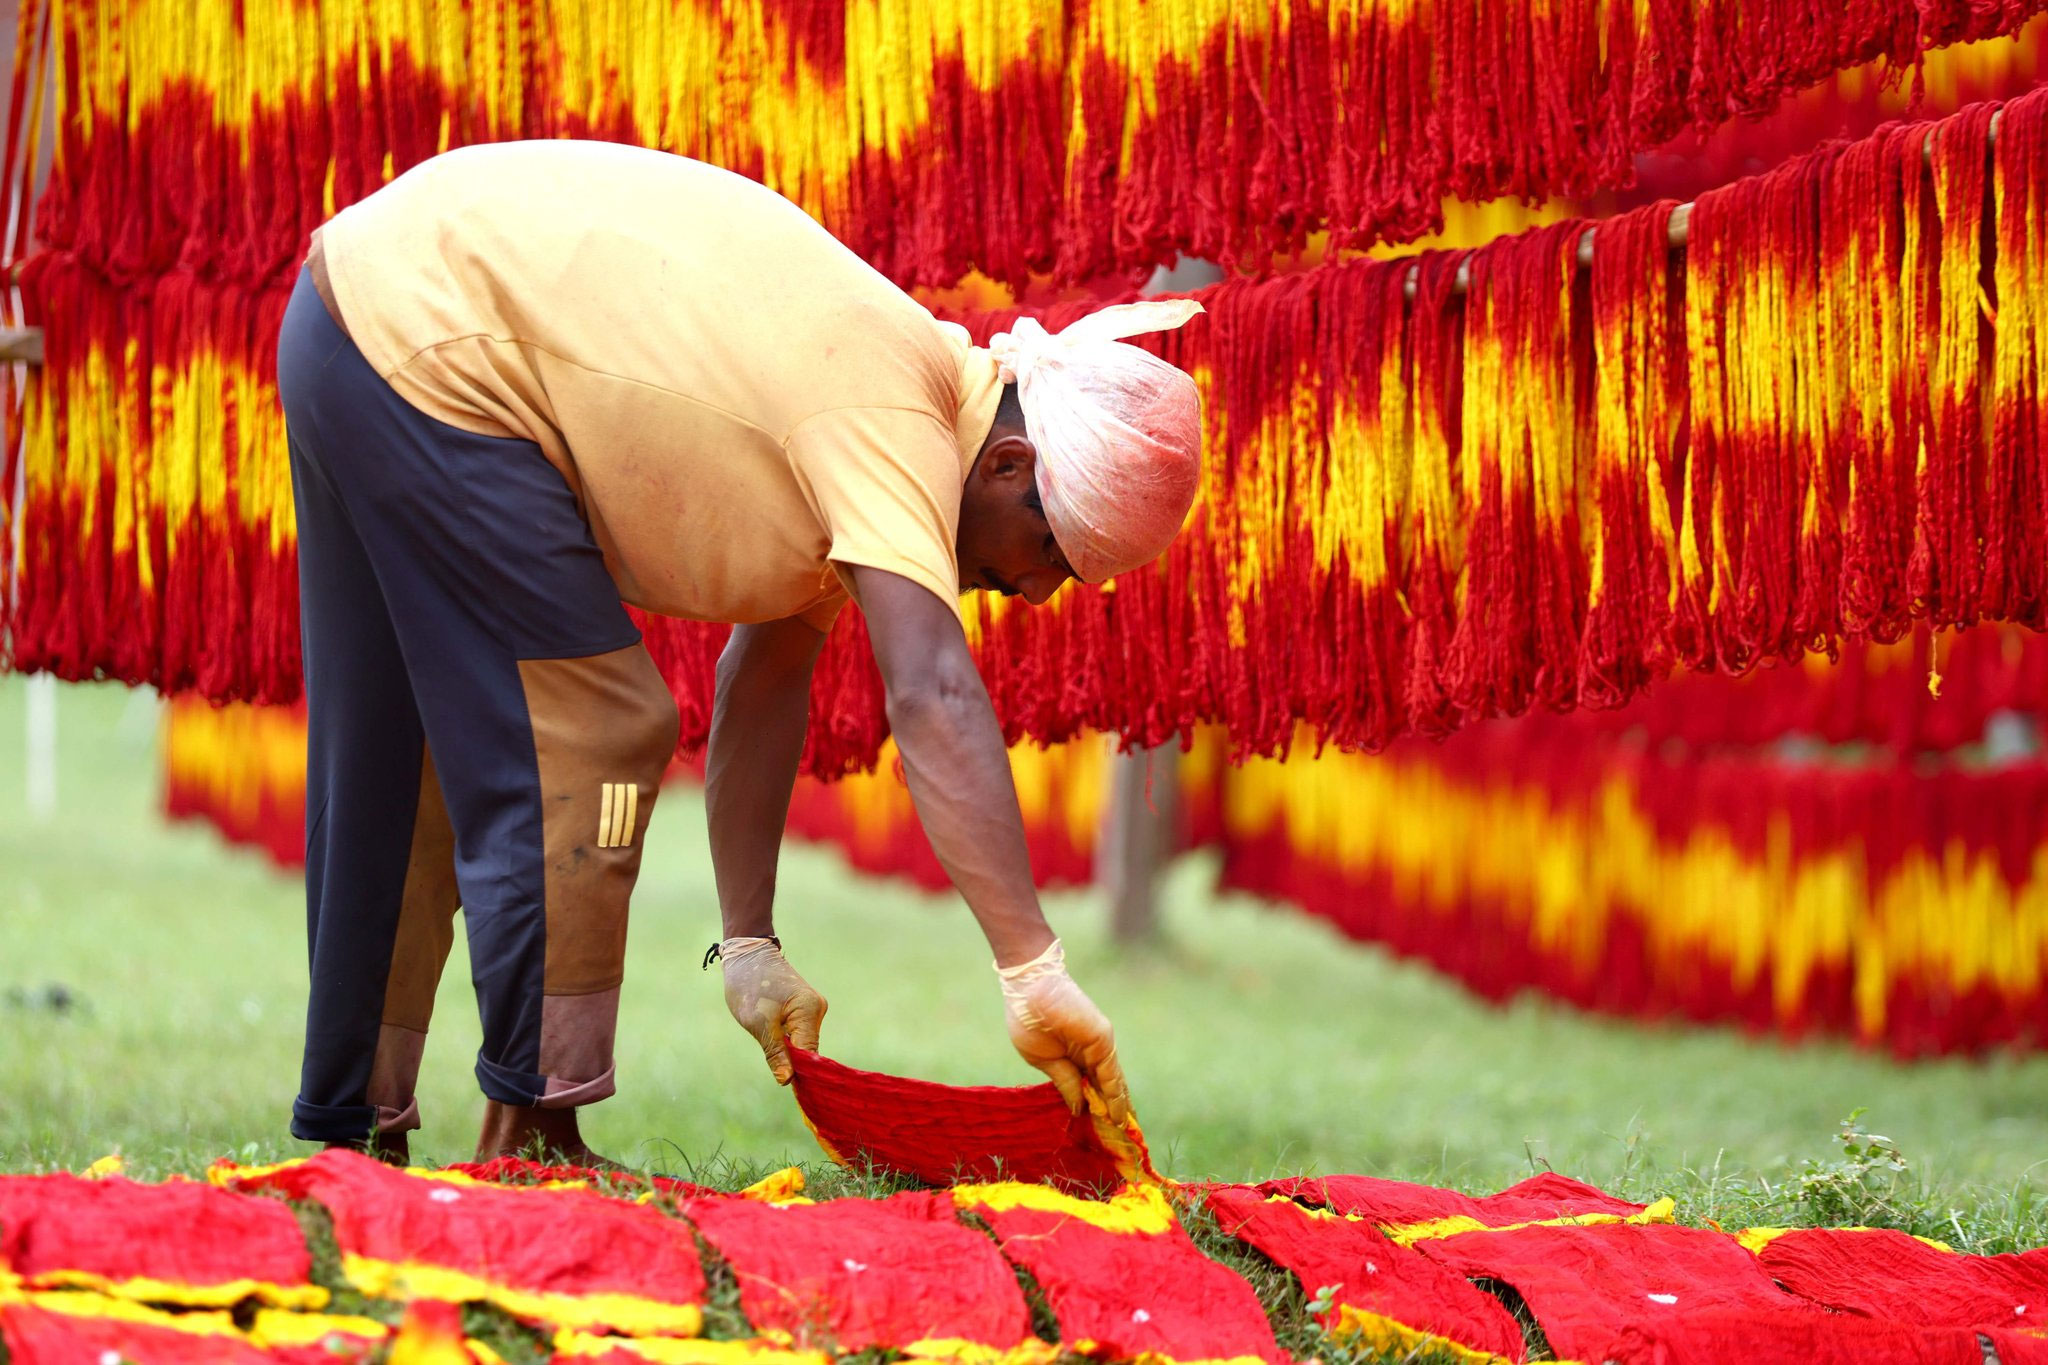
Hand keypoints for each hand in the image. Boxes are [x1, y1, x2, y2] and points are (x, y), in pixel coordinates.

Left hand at [720, 938, 825, 1083]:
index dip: (800, 1073)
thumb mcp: (758, 1023)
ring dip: (787, 1051)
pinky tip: (773, 1040)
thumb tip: (788, 1081)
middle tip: (776, 1075)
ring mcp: (812, 1009)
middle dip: (793, 1063)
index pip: (810, 1053)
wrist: (747, 955)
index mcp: (810, 1010)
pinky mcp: (803, 1009)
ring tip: (769, 1049)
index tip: (790, 1088)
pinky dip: (786, 1041)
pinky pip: (797, 1034)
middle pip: (808, 1050)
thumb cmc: (750, 985)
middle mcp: (817, 1009)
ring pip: (802, 1043)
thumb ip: (775, 1053)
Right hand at [997, 939, 1131, 1124]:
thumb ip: (1065, 1082)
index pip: (1089, 1087)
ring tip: (1126, 1133)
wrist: (1029, 990)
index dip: (1095, 1107)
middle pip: (1106, 1087)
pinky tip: (1118, 1116)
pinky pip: (1111, 1075)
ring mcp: (1098, 1047)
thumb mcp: (1044, 1060)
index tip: (1101, 1130)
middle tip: (1122, 1137)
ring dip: (1119, 1109)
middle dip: (1113, 1111)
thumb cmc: (1028, 1020)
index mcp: (1072, 1056)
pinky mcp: (1103, 1041)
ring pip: (1113, 1084)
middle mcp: (1089, 1053)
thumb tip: (1078, 1108)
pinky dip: (1116, 1096)